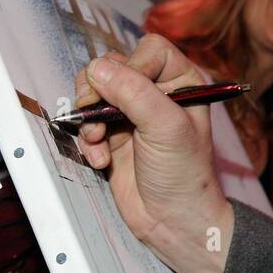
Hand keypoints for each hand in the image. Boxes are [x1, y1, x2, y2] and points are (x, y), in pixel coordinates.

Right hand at [74, 34, 232, 272]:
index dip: (131, 66)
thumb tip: (99, 69)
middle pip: (114, 67)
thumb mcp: (167, 128)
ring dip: (90, 118)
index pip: (149, 50)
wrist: (174, 222)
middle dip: (100, 94)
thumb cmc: (185, 175)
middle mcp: (158, 92)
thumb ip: (134, 94)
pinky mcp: (114, 136)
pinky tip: (101, 160)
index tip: (125, 94)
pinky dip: (88, 140)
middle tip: (98, 119)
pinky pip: (87, 122)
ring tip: (99, 142)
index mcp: (182, 82)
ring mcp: (133, 114)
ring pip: (95, 93)